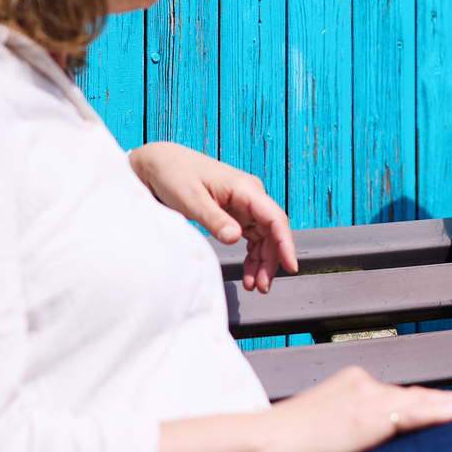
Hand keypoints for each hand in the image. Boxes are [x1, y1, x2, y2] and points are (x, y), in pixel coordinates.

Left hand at [128, 141, 296, 291]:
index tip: (290, 265)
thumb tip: (235, 238)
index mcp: (245, 189)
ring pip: (264, 237)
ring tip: (253, 284)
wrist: (160, 164)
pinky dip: (252, 255)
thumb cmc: (175, 175)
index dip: (286, 243)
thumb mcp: (192, 200)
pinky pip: (252, 236)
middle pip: (272, 232)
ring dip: (262, 261)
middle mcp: (250, 195)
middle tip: (261, 286)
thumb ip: (214, 220)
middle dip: (270, 261)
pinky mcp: (236, 212)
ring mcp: (245, 204)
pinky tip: (248, 271)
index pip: (274, 218)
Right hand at [143, 367, 451, 451]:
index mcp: (350, 380)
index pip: (392, 391)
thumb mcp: (318, 418)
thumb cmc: (284, 436)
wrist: (270, 438)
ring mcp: (370, 398)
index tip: (438, 399)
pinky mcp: (373, 417)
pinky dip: (439, 412)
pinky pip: (414, 414)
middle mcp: (364, 382)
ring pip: (416, 402)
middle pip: (408, 394)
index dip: (418, 397)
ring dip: (444, 405)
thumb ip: (342, 418)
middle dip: (436, 400)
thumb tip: (354, 432)